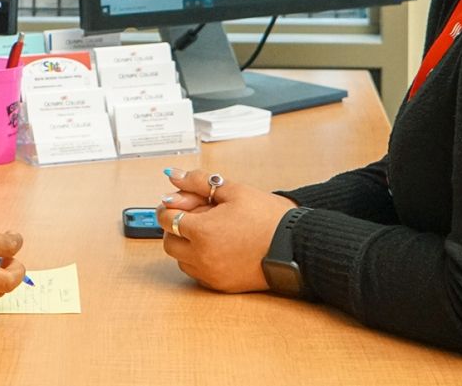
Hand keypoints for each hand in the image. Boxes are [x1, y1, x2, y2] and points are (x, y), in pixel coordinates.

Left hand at [155, 167, 296, 293]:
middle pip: (169, 241)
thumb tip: (173, 175)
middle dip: (176, 227)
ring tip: (210, 231)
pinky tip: (217, 247)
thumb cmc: (268, 218)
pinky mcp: (221, 285)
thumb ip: (198, 181)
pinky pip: (197, 273)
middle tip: (195, 216)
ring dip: (186, 245)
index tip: (181, 202)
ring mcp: (211, 274)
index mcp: (202, 231)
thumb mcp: (233, 190)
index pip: (166, 218)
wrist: (296, 246)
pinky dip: (199, 260)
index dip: (171, 207)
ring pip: (181, 259)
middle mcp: (202, 256)